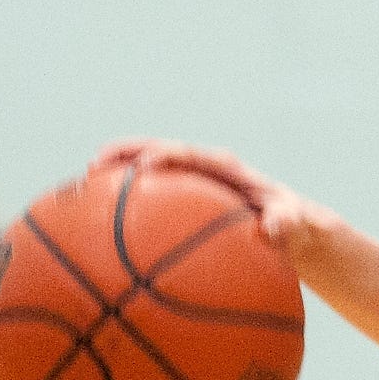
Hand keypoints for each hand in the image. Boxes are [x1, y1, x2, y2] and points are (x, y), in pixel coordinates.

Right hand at [96, 140, 337, 264]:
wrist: (291, 226)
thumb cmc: (292, 223)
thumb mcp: (295, 223)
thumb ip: (286, 222)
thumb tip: (273, 228)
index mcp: (227, 168)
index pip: (192, 155)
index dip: (167, 156)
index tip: (144, 166)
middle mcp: (204, 168)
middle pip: (159, 151)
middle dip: (127, 152)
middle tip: (95, 163)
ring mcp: (191, 181)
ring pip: (148, 168)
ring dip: (117, 172)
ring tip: (83, 182)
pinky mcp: (183, 199)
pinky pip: (150, 197)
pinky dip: (126, 201)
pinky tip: (98, 219)